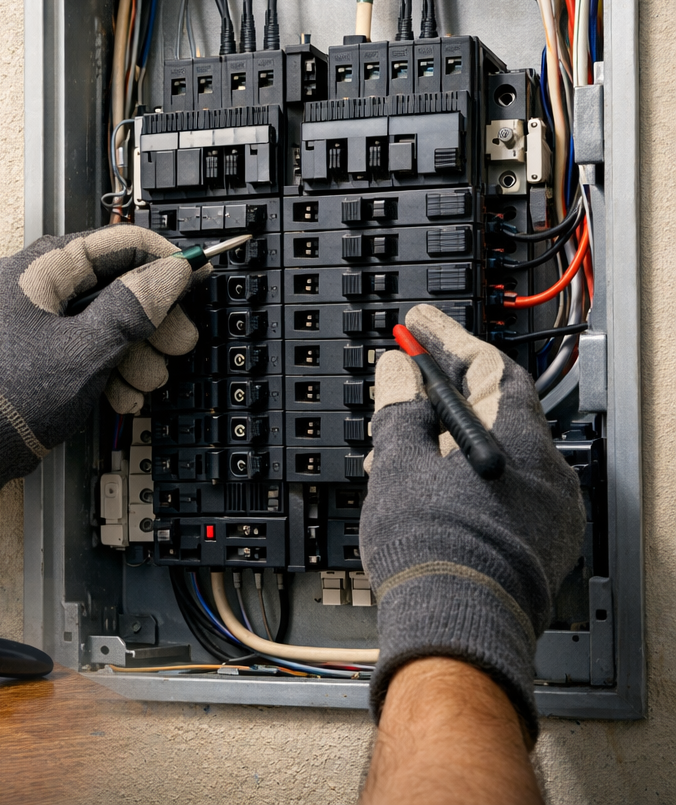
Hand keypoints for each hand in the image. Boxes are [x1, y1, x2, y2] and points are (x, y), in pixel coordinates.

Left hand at [0, 226, 198, 531]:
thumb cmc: (14, 395)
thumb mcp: (89, 348)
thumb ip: (134, 307)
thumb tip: (170, 274)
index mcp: (38, 267)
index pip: (115, 243)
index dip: (163, 259)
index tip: (197, 274)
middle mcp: (31, 284)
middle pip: (111, 285)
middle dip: (150, 321)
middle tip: (179, 345)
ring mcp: (28, 317)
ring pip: (99, 320)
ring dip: (132, 352)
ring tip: (148, 382)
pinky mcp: (30, 349)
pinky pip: (79, 344)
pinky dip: (105, 367)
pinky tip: (123, 397)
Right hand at [361, 304, 583, 742]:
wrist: (456, 624)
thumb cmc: (432, 549)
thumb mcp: (398, 463)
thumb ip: (400, 408)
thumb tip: (397, 372)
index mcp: (517, 438)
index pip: (488, 366)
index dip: (448, 340)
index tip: (420, 323)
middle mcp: (547, 471)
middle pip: (494, 410)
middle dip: (443, 397)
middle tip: (402, 385)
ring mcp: (550, 512)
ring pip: (497, 455)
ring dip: (448, 443)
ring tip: (397, 454)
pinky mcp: (543, 545)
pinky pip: (506, 492)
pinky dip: (468, 480)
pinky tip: (428, 492)